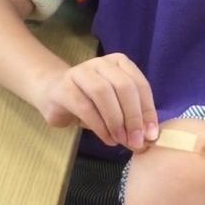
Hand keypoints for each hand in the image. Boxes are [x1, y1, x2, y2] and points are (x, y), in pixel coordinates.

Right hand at [33, 54, 158, 149]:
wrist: (53, 95)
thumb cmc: (91, 102)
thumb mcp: (116, 107)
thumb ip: (131, 118)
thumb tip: (148, 138)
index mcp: (119, 63)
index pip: (140, 85)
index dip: (147, 111)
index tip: (151, 134)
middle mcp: (101, 63)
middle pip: (124, 86)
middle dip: (133, 116)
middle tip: (136, 141)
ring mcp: (81, 72)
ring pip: (103, 93)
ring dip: (115, 121)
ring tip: (120, 140)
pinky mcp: (64, 87)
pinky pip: (85, 107)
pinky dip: (99, 126)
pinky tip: (107, 139)